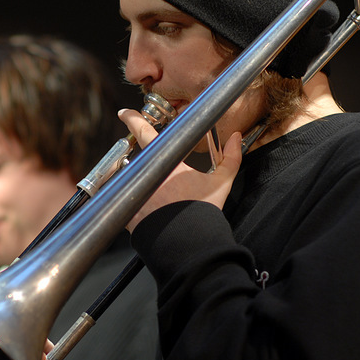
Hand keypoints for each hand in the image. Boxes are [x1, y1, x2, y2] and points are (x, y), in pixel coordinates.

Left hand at [118, 108, 241, 231]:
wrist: (189, 245)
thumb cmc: (203, 213)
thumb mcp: (221, 183)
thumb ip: (230, 158)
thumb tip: (235, 138)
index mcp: (165, 163)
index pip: (145, 134)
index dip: (134, 121)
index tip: (125, 114)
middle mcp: (145, 176)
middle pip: (136, 160)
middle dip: (144, 166)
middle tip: (158, 176)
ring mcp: (133, 195)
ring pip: (128, 180)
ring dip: (137, 184)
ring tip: (156, 198)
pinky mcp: (127, 214)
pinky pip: (124, 202)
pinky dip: (133, 204)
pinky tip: (148, 212)